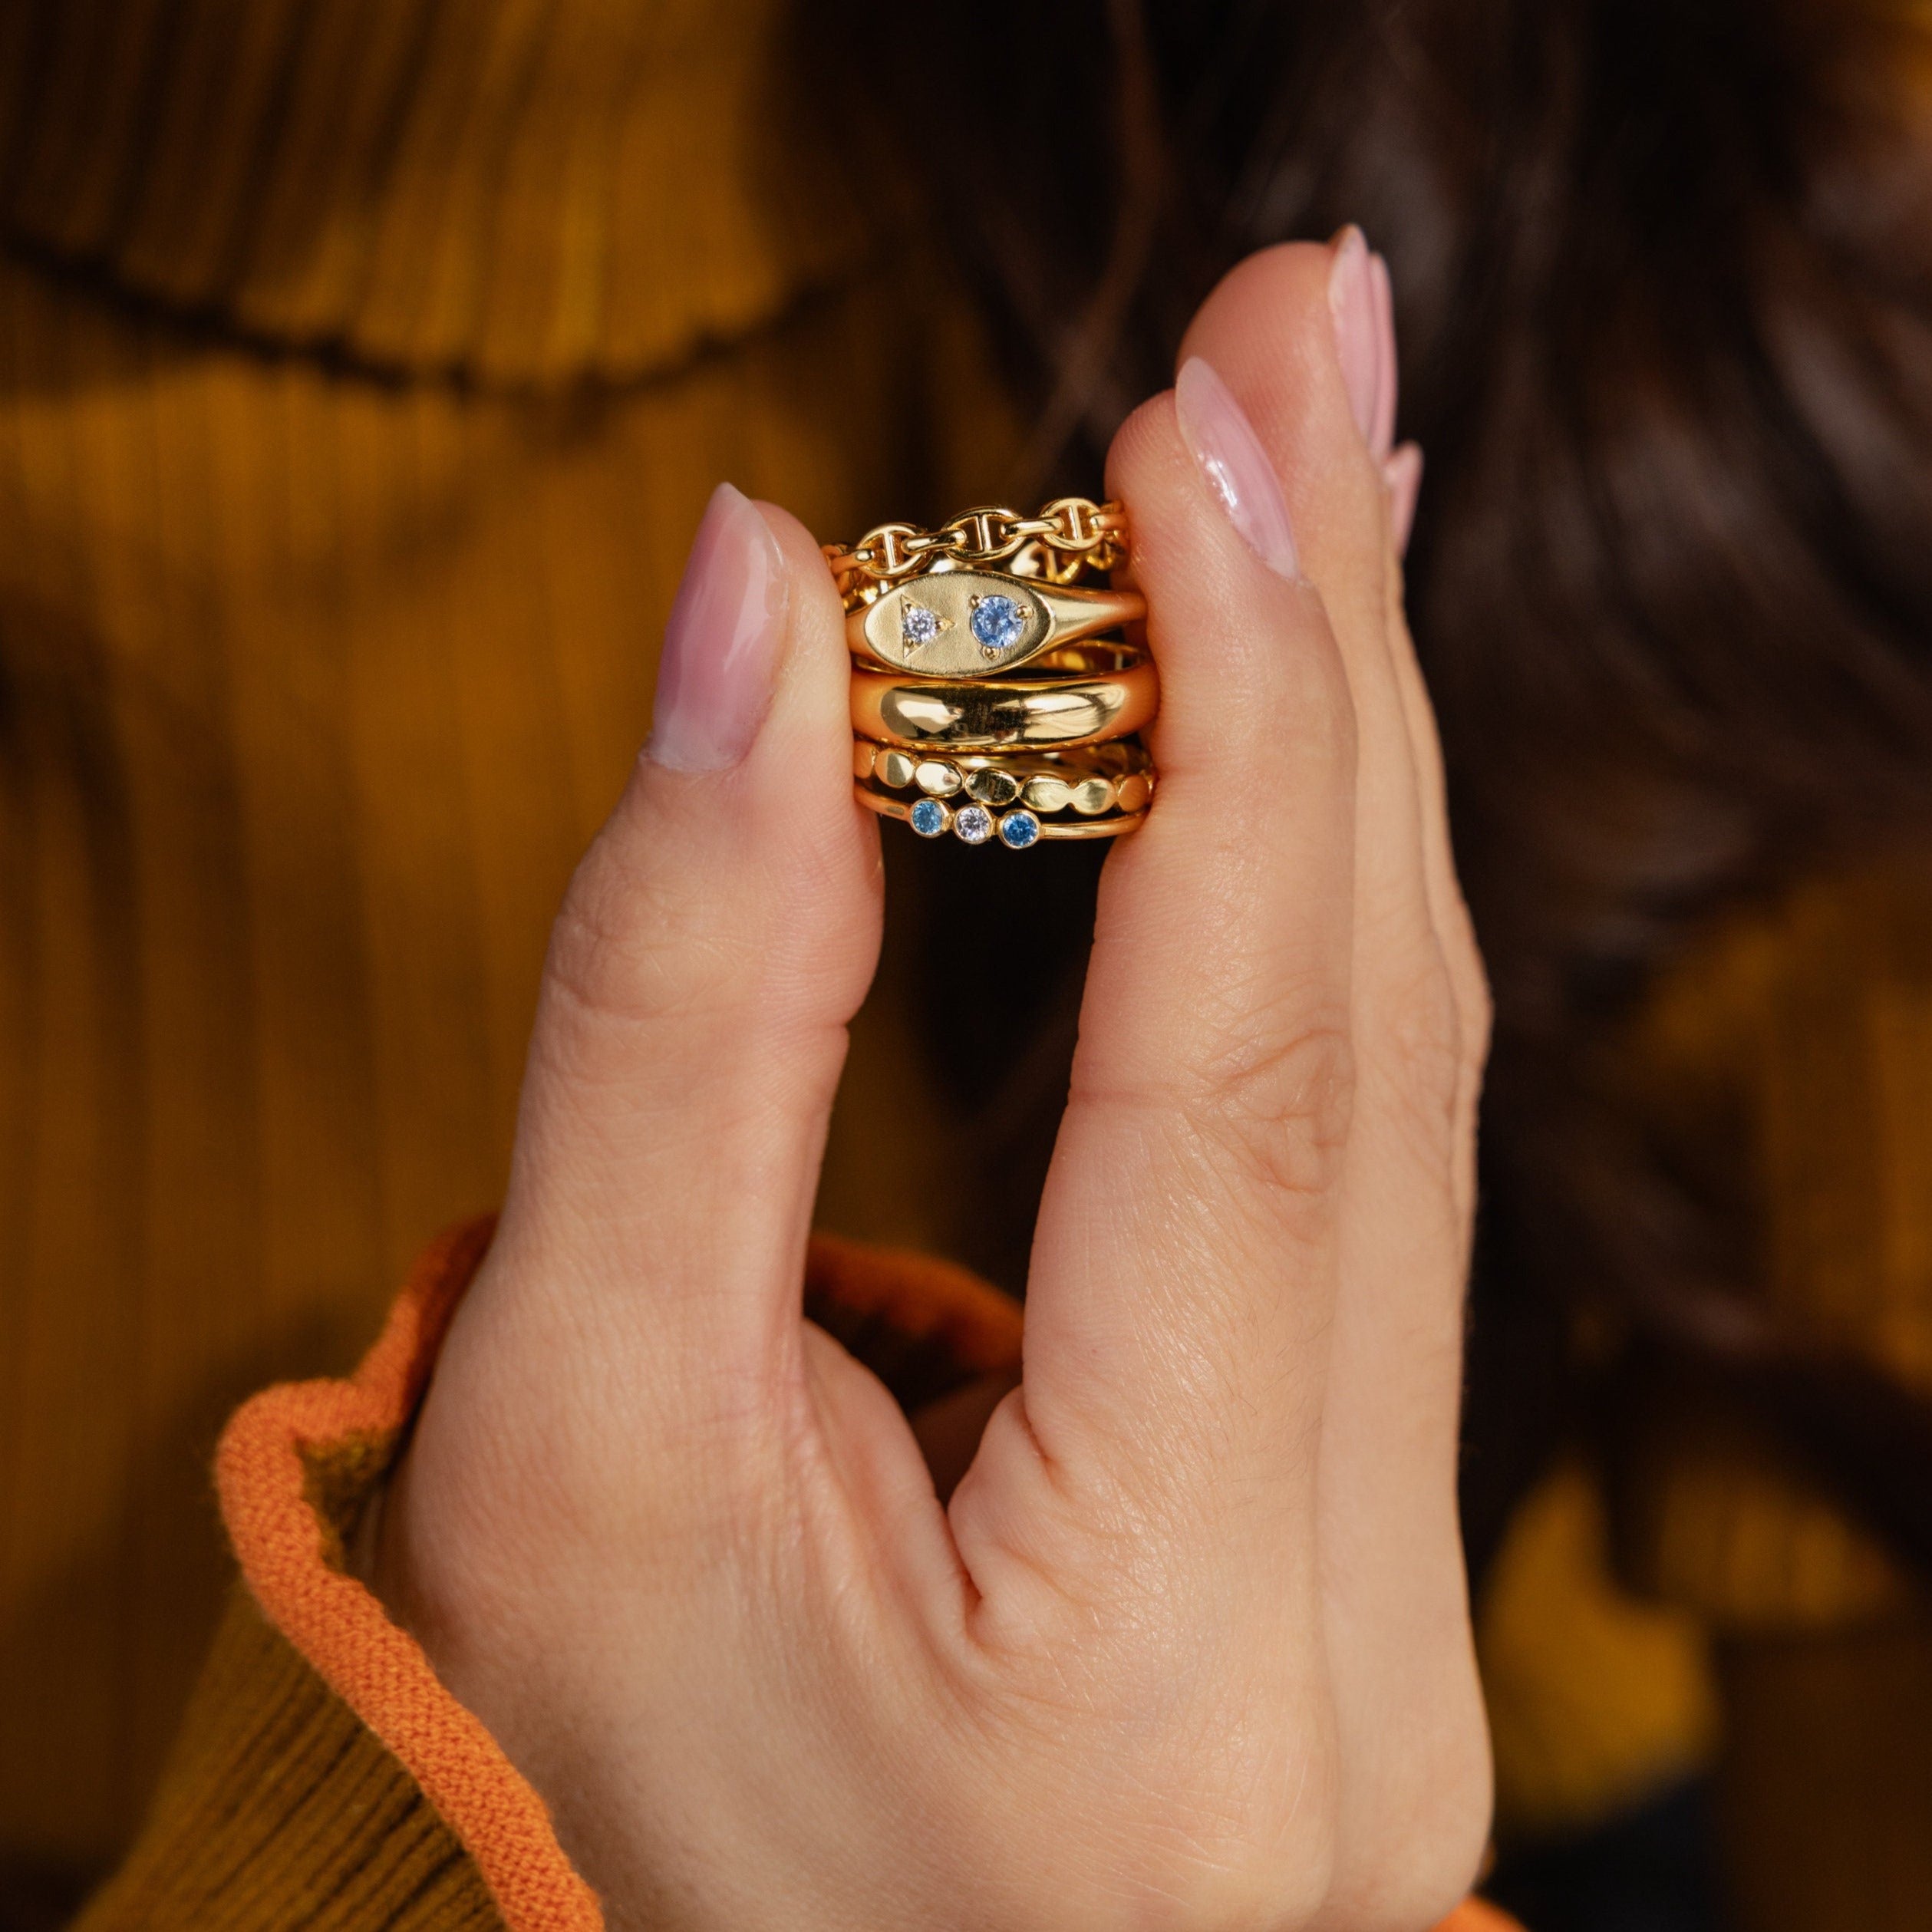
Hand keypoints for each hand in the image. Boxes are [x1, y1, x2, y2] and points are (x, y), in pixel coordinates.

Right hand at [371, 232, 1491, 1931]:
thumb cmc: (617, 1807)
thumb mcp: (573, 1441)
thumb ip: (674, 1025)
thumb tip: (755, 621)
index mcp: (1157, 1642)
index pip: (1239, 1100)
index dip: (1234, 727)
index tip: (1195, 434)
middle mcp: (1355, 1612)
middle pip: (1379, 1052)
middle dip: (1333, 661)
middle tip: (1291, 348)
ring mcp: (1392, 1569)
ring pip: (1403, 1090)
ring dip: (1345, 754)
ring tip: (1299, 484)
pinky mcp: (1355, 1507)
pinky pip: (1372, 1158)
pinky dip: (1324, 910)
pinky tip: (1295, 744)